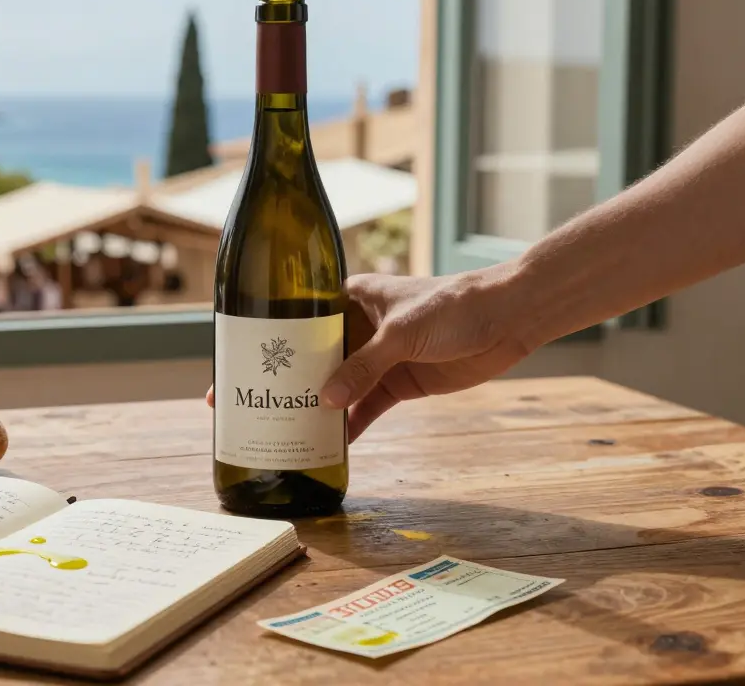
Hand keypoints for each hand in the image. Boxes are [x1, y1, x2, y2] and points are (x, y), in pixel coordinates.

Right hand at [205, 265, 534, 440]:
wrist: (509, 318)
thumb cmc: (454, 306)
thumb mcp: (401, 333)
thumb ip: (363, 366)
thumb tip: (325, 400)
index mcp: (350, 299)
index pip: (297, 320)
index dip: (266, 341)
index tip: (234, 361)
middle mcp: (357, 328)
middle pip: (308, 358)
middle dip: (279, 381)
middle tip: (239, 404)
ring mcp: (377, 357)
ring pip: (334, 386)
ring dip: (311, 408)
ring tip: (276, 431)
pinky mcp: (398, 383)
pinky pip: (364, 407)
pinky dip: (348, 426)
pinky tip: (327, 446)